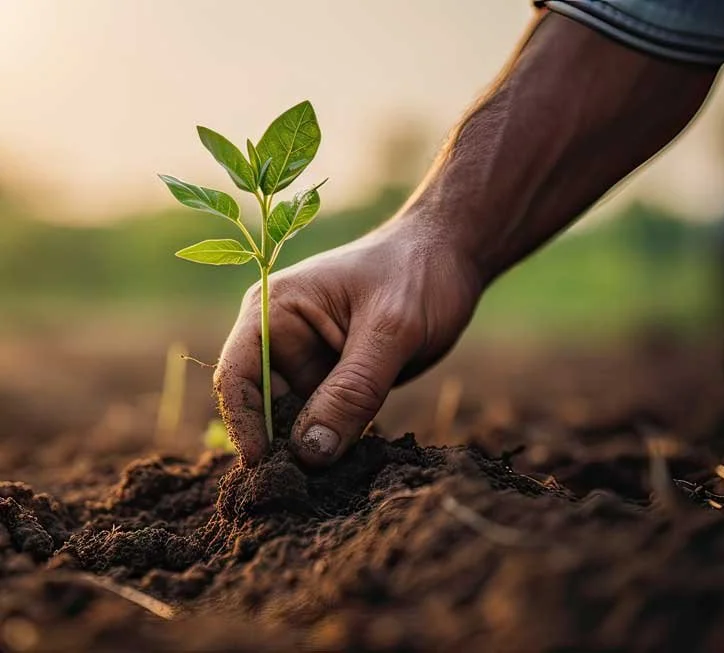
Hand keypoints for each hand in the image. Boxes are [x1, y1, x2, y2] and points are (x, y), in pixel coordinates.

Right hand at [213, 215, 481, 466]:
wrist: (451, 258)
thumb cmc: (417, 273)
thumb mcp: (390, 330)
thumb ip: (353, 389)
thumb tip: (310, 453)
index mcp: (274, 311)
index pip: (237, 375)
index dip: (243, 423)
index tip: (263, 466)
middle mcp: (282, 341)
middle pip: (264, 407)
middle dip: (279, 449)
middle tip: (300, 493)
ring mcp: (311, 364)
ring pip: (296, 423)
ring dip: (310, 453)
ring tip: (327, 489)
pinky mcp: (338, 383)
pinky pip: (327, 423)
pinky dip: (335, 445)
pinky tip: (350, 470)